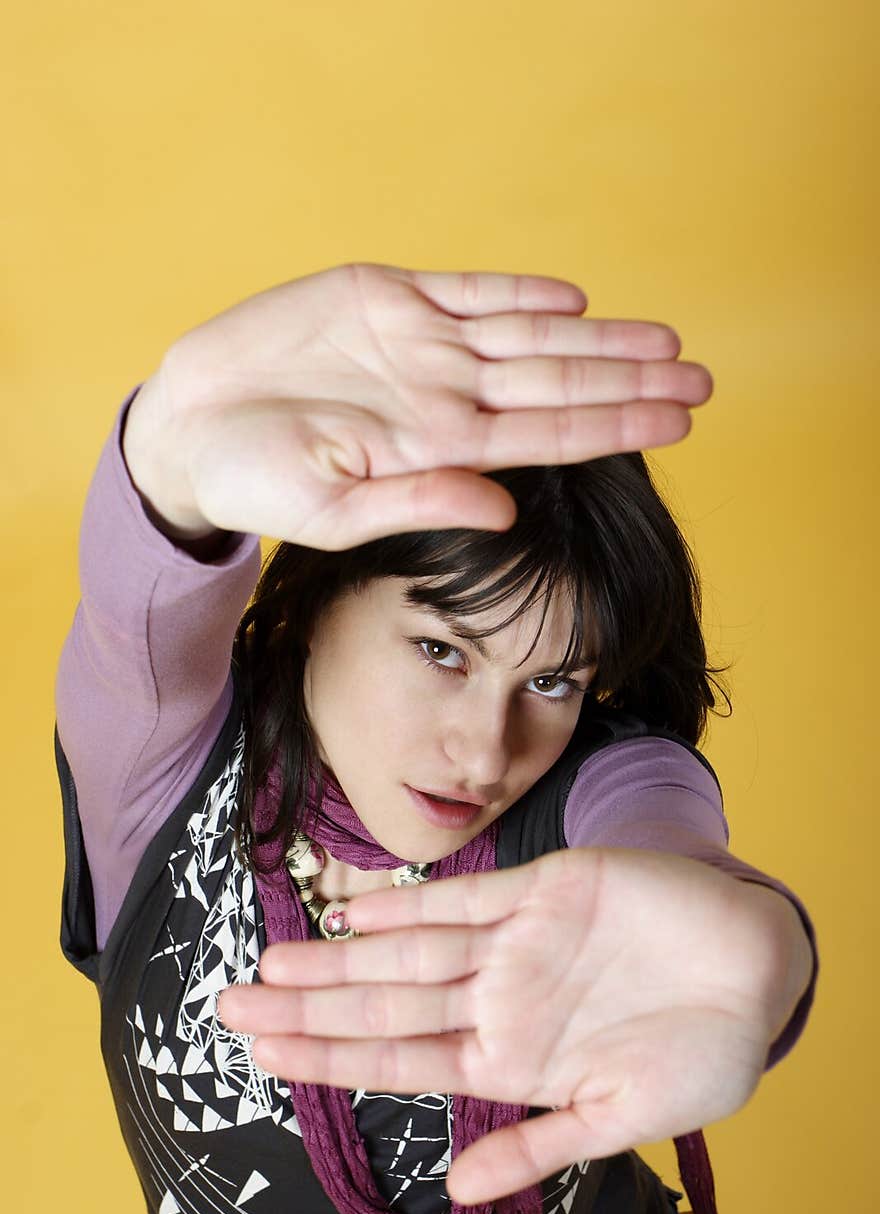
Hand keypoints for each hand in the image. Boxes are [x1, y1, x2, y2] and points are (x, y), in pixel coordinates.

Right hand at [124, 260, 711, 548]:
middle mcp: (445, 395)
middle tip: (704, 381)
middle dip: (630, 380)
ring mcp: (420, 345)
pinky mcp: (384, 298)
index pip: (549, 435)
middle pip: (558, 381)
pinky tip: (571, 298)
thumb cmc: (256, 482)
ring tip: (664, 341)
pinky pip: (467, 292)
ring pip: (529, 335)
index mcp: (441, 448)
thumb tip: (507, 510)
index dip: (616, 424)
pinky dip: (518, 293)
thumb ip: (420, 502)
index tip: (679, 421)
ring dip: (597, 337)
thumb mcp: (334, 512)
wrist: (192, 428)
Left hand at [218, 848, 805, 1203]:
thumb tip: (458, 1189)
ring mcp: (515, 946)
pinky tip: (353, 909)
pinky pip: (463, 897)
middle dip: (309, 1007)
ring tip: (272, 962)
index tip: (264, 1055)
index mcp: (511, 1060)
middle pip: (384, 1005)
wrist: (761, 971)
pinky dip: (407, 901)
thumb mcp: (622, 1117)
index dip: (330, 1057)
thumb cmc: (703, 1054)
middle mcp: (498, 1000)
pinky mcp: (543, 890)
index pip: (400, 1061)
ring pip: (407, 953)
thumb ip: (537, 1146)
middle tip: (231, 1004)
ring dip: (339, 958)